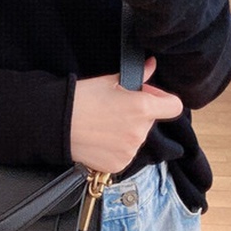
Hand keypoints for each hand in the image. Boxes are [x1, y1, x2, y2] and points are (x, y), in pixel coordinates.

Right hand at [70, 57, 182, 173]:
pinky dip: (116, 148)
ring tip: (104, 124)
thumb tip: (151, 65)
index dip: (163, 99)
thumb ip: (138, 76)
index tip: (149, 96)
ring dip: (127, 132)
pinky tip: (100, 139)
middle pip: (150, 121)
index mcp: (142, 108)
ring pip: (136, 138)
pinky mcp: (118, 165)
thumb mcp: (110, 81)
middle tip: (115, 108)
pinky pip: (125, 154)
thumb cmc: (81, 99)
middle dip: (138, 114)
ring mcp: (129, 151)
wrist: (56, 124)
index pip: (174, 106)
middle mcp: (139, 132)